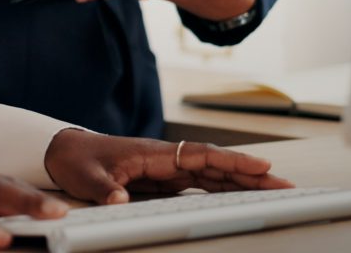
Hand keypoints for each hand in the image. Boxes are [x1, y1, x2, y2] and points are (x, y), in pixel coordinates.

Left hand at [44, 129, 292, 204]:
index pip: (202, 156)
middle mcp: (167, 158)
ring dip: (242, 183)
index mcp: (155, 153)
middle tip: (284, 184)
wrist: (66, 151)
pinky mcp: (164, 180)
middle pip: (216, 165)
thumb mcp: (88, 177)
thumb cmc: (79, 160)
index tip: (261, 167)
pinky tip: (240, 198)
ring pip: (212, 175)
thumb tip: (121, 199)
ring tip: (273, 191)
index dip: (232, 162)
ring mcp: (168, 169)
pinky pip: (199, 185)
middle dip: (250, 174)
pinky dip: (222, 190)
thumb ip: (106, 188)